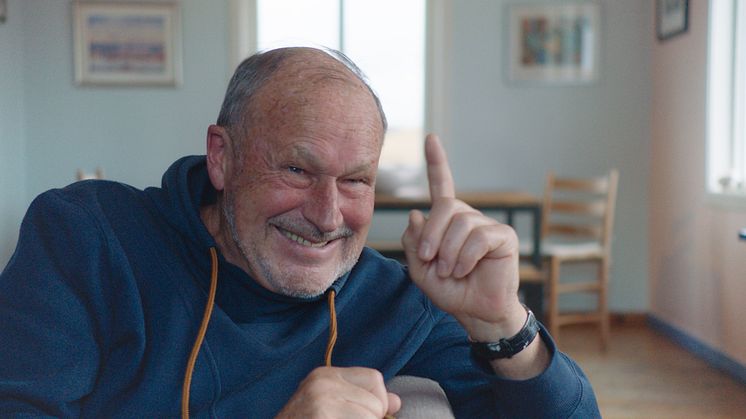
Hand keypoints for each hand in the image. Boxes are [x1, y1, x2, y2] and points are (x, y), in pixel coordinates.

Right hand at [276, 366, 400, 418]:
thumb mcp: (328, 406)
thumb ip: (361, 400)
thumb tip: (396, 401)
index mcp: (326, 374)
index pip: (375, 378)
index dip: (377, 401)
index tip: (364, 416)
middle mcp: (323, 382)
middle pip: (376, 402)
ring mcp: (321, 401)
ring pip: (371, 417)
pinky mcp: (322, 416)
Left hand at [401, 134, 524, 339]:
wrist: (476, 313)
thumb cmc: (450, 290)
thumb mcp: (420, 269)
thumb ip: (413, 242)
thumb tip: (417, 212)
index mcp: (447, 221)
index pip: (442, 186)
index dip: (436, 162)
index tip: (430, 138)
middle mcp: (467, 217)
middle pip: (445, 206)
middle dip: (431, 235)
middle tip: (429, 260)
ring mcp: (487, 225)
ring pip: (461, 223)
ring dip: (449, 252)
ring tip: (451, 271)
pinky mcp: (504, 237)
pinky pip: (479, 237)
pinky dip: (466, 257)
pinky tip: (465, 270)